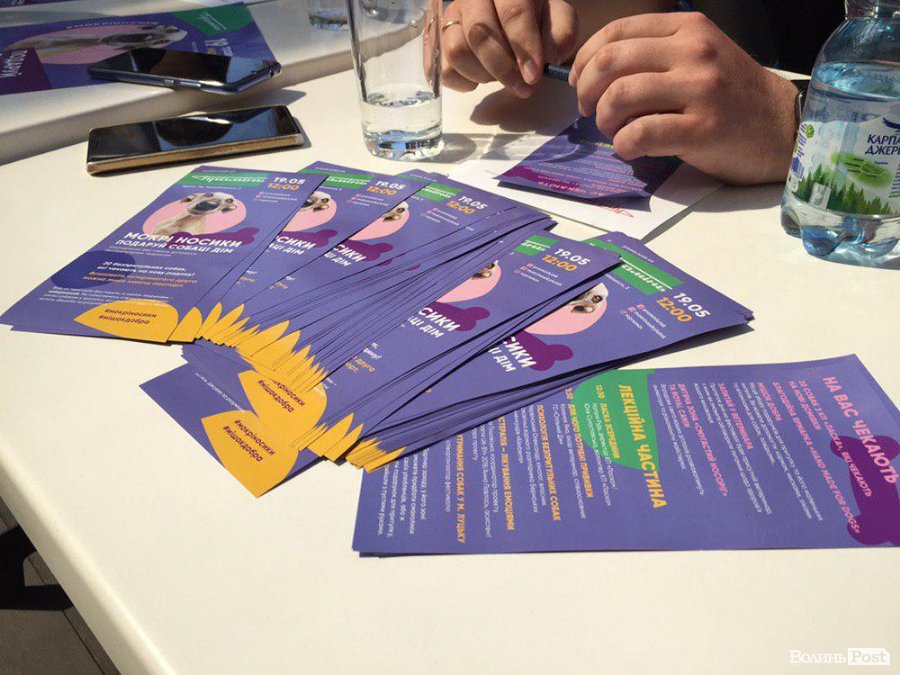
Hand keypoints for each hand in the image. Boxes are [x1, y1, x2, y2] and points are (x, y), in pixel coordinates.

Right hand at [442, 0, 577, 97]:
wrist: (514, 16)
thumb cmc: (535, 17)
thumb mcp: (556, 17)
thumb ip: (561, 31)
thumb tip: (551, 56)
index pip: (513, 12)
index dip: (524, 46)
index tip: (534, 76)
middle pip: (479, 32)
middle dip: (503, 68)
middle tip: (523, 88)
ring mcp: (452, 18)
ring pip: (457, 51)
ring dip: (483, 75)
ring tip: (502, 78)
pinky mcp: (440, 42)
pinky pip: (445, 69)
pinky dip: (465, 82)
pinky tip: (482, 79)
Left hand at [569, 12, 797, 184]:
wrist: (783, 127)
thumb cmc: (732, 96)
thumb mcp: (699, 56)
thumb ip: (655, 55)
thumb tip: (595, 71)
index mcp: (688, 29)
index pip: (617, 31)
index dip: (585, 58)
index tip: (579, 80)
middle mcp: (694, 52)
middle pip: (611, 62)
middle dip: (586, 89)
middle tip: (588, 110)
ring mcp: (701, 89)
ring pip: (621, 95)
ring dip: (603, 118)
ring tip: (612, 129)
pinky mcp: (703, 129)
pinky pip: (641, 133)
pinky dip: (623, 144)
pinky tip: (628, 148)